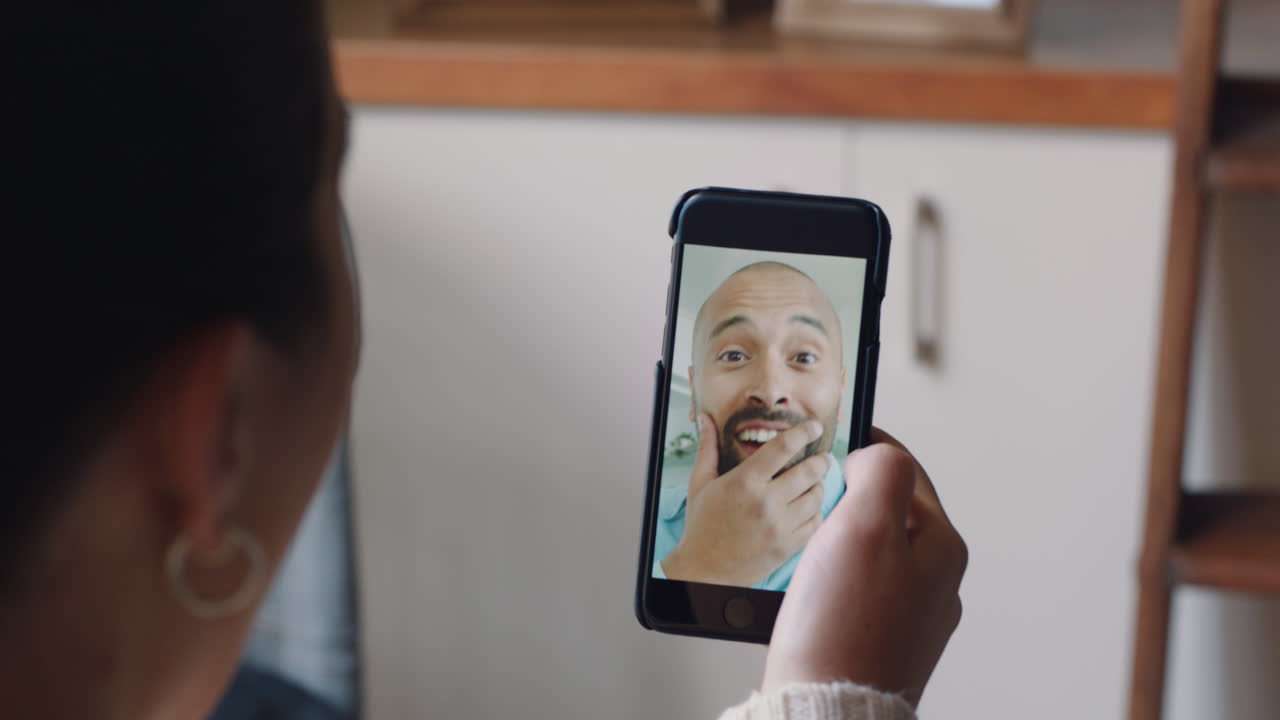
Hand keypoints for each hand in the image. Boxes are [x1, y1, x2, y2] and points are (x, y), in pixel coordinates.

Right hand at [661, 414, 828, 586]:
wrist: (704, 571)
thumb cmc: (702, 526)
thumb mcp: (700, 484)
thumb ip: (707, 449)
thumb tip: (706, 420)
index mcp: (745, 482)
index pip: (783, 447)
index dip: (803, 432)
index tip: (814, 428)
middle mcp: (766, 502)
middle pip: (809, 471)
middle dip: (821, 460)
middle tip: (822, 457)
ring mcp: (780, 526)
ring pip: (817, 496)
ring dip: (818, 486)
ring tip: (814, 483)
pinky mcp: (788, 546)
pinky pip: (816, 522)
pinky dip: (816, 512)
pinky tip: (808, 507)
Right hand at [762, 429, 966, 706]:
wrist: (825, 710)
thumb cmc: (844, 628)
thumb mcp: (867, 526)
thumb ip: (882, 472)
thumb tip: (877, 455)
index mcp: (941, 547)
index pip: (905, 471)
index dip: (865, 449)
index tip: (833, 443)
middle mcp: (934, 583)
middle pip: (888, 511)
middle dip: (849, 498)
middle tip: (813, 499)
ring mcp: (909, 616)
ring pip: (870, 551)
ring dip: (836, 540)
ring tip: (807, 548)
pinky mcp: (879, 641)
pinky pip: (855, 590)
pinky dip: (829, 578)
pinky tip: (807, 590)